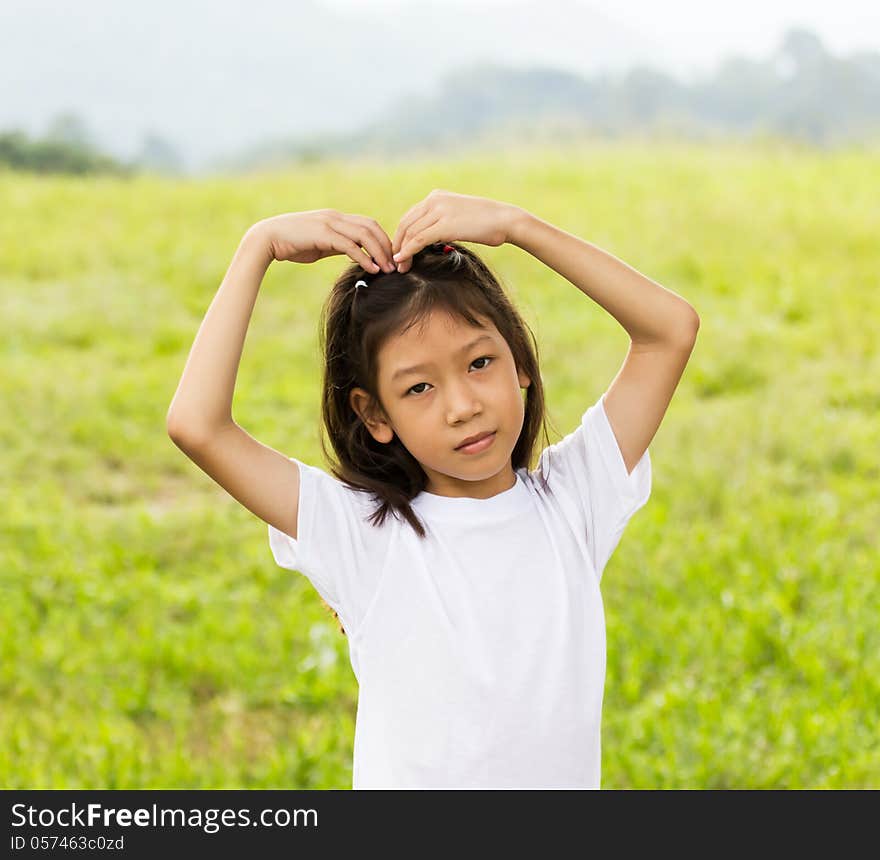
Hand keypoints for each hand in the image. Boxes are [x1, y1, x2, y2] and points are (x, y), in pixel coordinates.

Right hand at [249, 209, 396, 272]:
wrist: (267, 239)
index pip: (368, 224)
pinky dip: (364, 257)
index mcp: (336, 218)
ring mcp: (330, 223)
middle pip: (371, 227)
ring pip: (364, 235)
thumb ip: (337, 246)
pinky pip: (350, 246)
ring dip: (379, 252)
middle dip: (386, 246)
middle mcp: (336, 217)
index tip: (389, 258)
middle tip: (395, 265)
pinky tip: (371, 269)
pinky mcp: (323, 234)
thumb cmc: (292, 244)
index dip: (382, 240)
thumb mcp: (320, 245)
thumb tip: (354, 255)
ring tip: (387, 269)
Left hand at [391, 189, 522, 272]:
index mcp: (436, 196)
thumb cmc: (487, 223)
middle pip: (405, 223)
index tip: (400, 252)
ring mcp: (439, 210)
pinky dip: (408, 251)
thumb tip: (432, 238)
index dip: (401, 236)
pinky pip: (418, 239)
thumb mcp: (459, 217)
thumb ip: (443, 222)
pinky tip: (403, 261)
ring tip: (400, 267)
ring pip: (410, 232)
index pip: (410, 216)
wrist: (506, 220)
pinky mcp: (444, 225)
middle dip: (398, 244)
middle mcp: (434, 200)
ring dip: (401, 251)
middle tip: (395, 262)